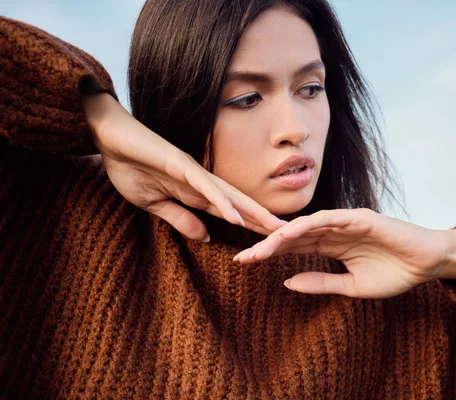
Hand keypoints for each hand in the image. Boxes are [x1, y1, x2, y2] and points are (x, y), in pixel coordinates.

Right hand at [83, 92, 284, 239]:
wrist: (109, 138)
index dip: (252, 225)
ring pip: (231, 197)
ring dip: (254, 214)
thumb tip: (207, 238)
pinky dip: (221, 203)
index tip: (272, 239)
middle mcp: (201, 183)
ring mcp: (193, 173)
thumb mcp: (155, 205)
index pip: (230, 213)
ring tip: (277, 229)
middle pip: (240, 205)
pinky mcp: (180, 165)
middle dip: (264, 221)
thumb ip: (181, 219)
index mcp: (195, 193)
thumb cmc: (129, 167)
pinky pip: (205, 188)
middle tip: (290, 236)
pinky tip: (237, 218)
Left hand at [233, 208, 454, 298]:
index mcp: (331, 247)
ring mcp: (345, 223)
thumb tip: (288, 281)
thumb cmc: (394, 274)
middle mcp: (333, 232)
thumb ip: (321, 282)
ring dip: (282, 237)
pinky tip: (288, 234)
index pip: (293, 249)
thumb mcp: (352, 287)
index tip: (245, 264)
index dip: (270, 255)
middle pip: (293, 237)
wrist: (427, 264)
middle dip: (267, 247)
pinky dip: (308, 224)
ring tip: (260, 249)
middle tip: (242, 258)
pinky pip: (328, 219)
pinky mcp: (358, 217)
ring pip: (306, 226)